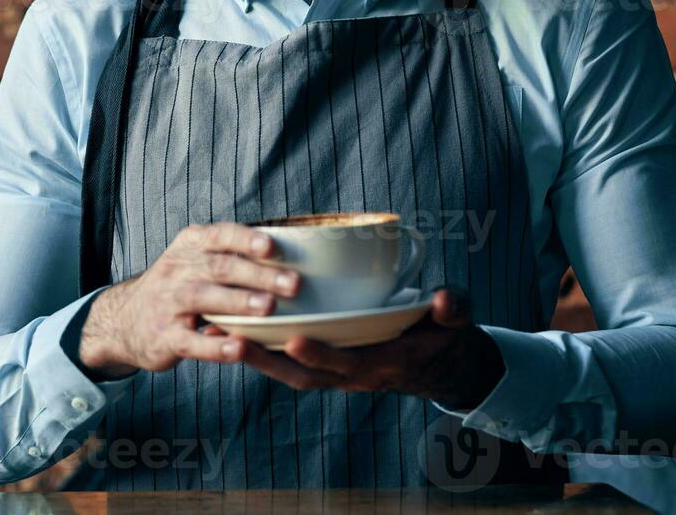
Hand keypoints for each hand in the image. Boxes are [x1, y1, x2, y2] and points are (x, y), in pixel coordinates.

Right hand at [78, 222, 300, 379]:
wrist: (123, 321)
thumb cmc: (176, 287)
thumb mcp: (194, 260)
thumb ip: (230, 255)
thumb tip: (292, 254)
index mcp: (190, 246)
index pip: (220, 236)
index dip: (246, 240)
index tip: (273, 247)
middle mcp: (178, 269)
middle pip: (220, 267)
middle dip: (259, 274)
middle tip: (294, 283)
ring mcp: (169, 303)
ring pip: (204, 297)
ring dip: (239, 302)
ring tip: (269, 308)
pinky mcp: (165, 337)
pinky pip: (191, 341)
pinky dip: (215, 346)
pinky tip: (239, 348)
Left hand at [203, 289, 504, 410]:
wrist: (439, 362)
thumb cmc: (444, 335)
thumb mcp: (457, 321)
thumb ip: (454, 309)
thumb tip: (445, 299)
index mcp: (385, 364)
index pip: (348, 365)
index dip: (322, 355)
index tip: (296, 339)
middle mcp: (355, 375)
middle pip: (306, 376)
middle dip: (270, 361)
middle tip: (235, 341)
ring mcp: (338, 373)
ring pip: (290, 373)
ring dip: (256, 359)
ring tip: (219, 337)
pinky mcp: (327, 365)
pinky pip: (289, 364)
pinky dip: (263, 353)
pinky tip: (232, 333)